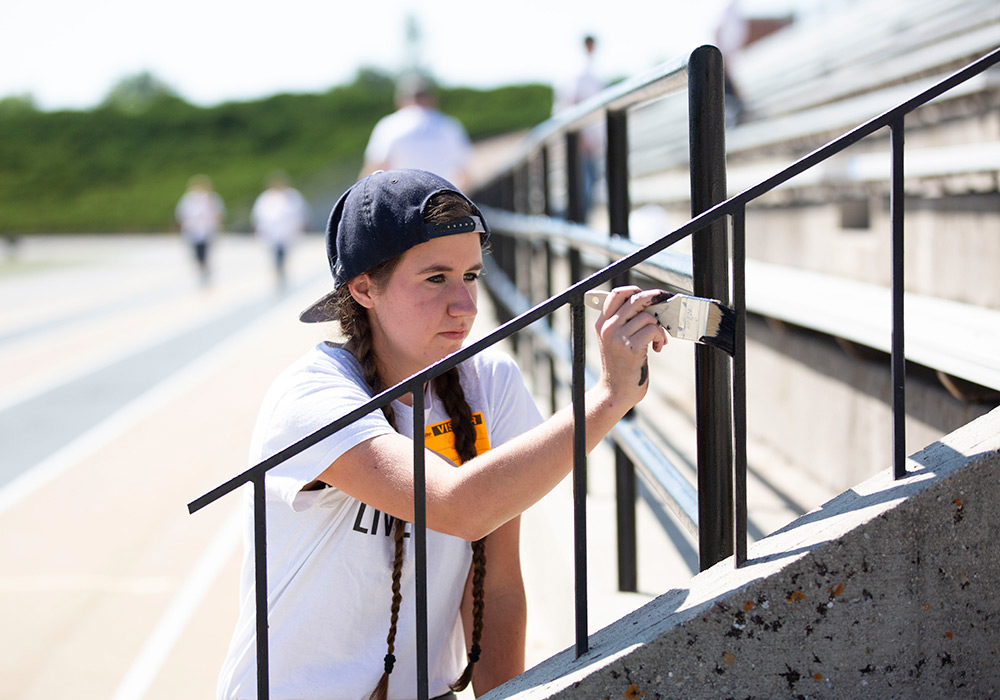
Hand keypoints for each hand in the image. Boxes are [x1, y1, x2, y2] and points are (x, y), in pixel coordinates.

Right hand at [592, 286, 668, 407]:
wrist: (615, 391)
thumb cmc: (620, 366)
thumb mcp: (614, 340)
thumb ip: (624, 322)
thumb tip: (648, 303)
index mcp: (601, 323)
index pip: (617, 294)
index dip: (636, 291)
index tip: (649, 297)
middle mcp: (607, 327)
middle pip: (636, 299)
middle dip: (656, 300)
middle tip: (666, 305)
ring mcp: (618, 337)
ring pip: (647, 316)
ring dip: (659, 328)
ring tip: (658, 340)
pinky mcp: (631, 348)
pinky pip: (653, 330)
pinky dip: (661, 337)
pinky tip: (657, 348)